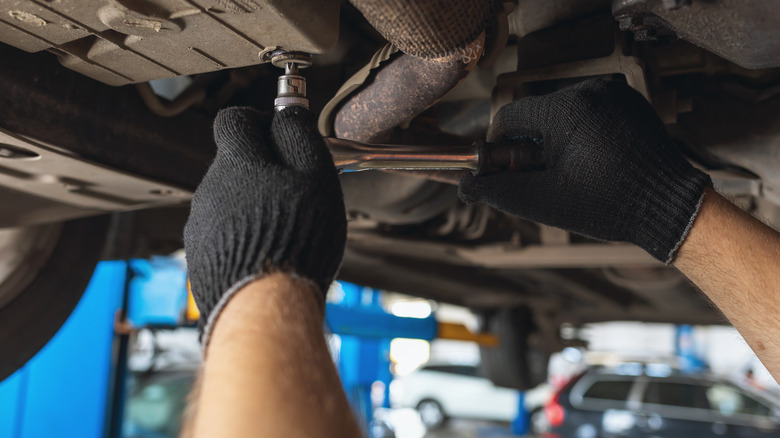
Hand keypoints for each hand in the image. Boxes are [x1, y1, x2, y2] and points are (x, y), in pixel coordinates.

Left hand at [184, 107, 345, 343]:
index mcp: (237, 163)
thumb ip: (299, 137)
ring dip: (253, 204)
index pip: (235, 119)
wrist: (264, 307)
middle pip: (233, 162)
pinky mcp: (201, 255)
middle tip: (295, 190)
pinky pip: (223, 231)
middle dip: (262, 168)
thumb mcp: (314, 178)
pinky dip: (244, 234)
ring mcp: (202, 224)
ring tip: (286, 228)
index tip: (280, 135)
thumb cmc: (296, 242)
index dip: (259, 122)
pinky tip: (268, 251)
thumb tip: (288, 113)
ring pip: (229, 198)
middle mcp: (211, 189)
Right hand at [459, 79, 710, 262]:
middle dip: (531, 145)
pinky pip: (590, 112)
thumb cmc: (609, 204)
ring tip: (573, 172)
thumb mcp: (545, 202)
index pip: (511, 116)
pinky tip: (593, 162)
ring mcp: (615, 94)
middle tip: (543, 177)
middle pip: (536, 115)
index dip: (500, 145)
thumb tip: (465, 186)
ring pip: (562, 114)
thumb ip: (499, 191)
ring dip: (557, 139)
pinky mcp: (630, 103)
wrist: (670, 206)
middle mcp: (591, 91)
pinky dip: (582, 134)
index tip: (504, 168)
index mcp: (567, 109)